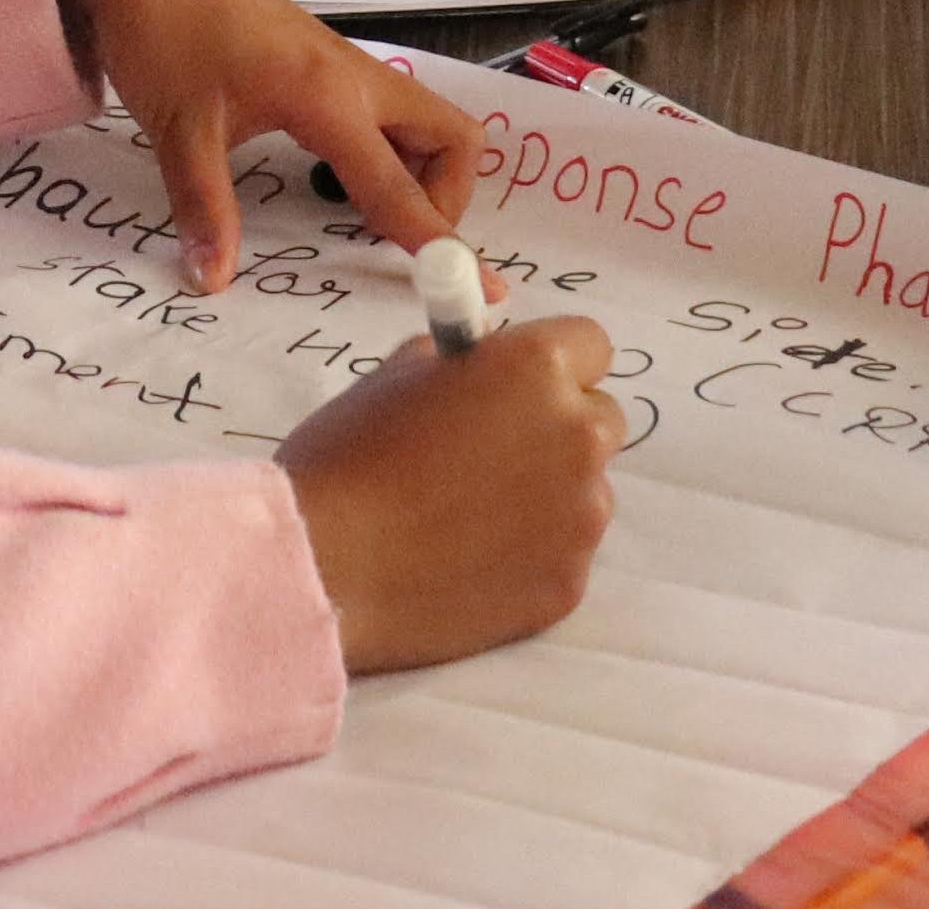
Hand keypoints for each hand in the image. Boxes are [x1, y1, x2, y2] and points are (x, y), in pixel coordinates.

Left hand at [44, 0, 480, 291]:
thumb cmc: (161, 32)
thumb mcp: (178, 130)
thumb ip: (204, 208)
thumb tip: (213, 281)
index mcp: (330, 98)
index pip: (401, 188)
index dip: (442, 243)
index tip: (487, 290)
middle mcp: (355, 77)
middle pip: (453, 139)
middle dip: (445, 196)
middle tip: (389, 233)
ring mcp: (342, 62)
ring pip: (423, 120)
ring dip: (417, 170)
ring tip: (355, 206)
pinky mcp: (322, 56)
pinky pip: (386, 109)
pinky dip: (384, 147)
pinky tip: (326, 166)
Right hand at [275, 317, 622, 671]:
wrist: (326, 562)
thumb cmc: (349, 455)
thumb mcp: (398, 375)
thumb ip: (464, 364)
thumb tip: (486, 368)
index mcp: (537, 368)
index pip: (591, 345)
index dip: (551, 363)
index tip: (517, 385)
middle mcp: (578, 437)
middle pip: (601, 420)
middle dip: (558, 428)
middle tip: (492, 452)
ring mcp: (581, 517)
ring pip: (586, 492)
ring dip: (547, 495)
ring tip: (469, 518)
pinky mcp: (569, 583)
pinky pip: (563, 554)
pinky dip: (529, 555)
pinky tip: (467, 561)